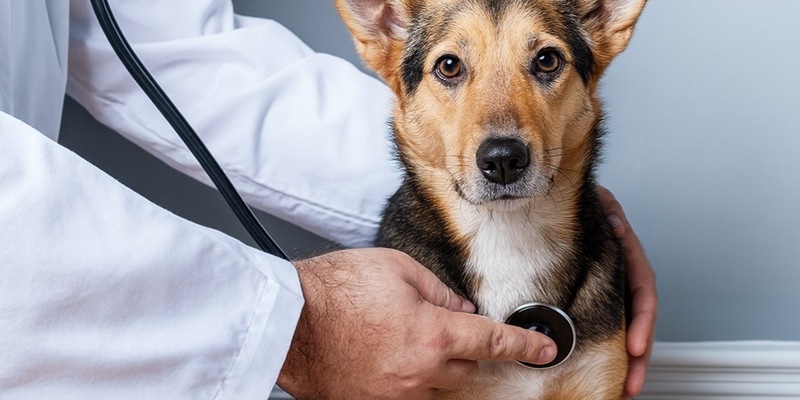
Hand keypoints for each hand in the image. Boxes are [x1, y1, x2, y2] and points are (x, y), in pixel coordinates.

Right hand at [278, 248, 556, 399]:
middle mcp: (420, 373)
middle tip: (436, 325)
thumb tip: (459, 306)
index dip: (526, 345)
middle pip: (466, 369)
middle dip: (462, 349)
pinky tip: (385, 356)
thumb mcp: (397, 268)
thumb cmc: (333, 290)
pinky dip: (405, 378)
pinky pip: (404, 395)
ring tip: (399, 338)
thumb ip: (438, 290)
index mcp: (434, 336)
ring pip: (436, 386)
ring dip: (432, 365)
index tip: (544, 348)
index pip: (495, 342)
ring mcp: (395, 395)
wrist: (287, 320)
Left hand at [596, 186, 657, 398]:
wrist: (562, 200)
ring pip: (628, 327)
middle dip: (640, 355)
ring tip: (626, 387)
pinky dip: (613, 348)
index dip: (643, 322)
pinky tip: (610, 369)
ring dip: (630, 359)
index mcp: (629, 256)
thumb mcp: (599, 201)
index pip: (643, 293)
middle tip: (632, 383)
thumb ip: (610, 210)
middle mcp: (625, 275)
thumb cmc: (584, 203)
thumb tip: (617, 227)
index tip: (636, 347)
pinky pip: (609, 324)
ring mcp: (613, 286)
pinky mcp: (598, 295)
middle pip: (640, 320)